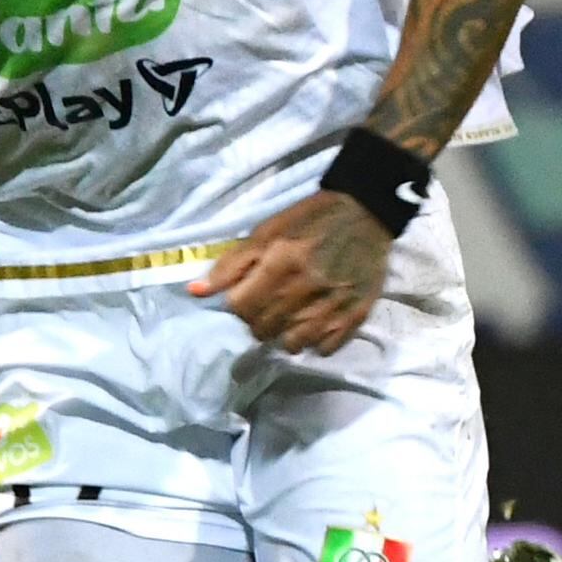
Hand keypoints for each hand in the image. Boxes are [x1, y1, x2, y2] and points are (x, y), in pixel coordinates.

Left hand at [191, 192, 391, 355]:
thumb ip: (231, 264)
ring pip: (291, 345)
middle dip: (260, 318)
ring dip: (286, 333)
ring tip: (293, 313)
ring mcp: (333, 307)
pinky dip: (316, 340)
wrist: (366, 212)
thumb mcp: (265, 231)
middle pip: (262, 329)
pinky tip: (316, 320)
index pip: (240, 309)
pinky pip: (323, 349)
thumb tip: (194, 292)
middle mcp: (306, 289)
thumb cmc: (310, 219)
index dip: (239, 303)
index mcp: (281, 263)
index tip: (250, 292)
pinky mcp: (355, 317)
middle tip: (272, 301)